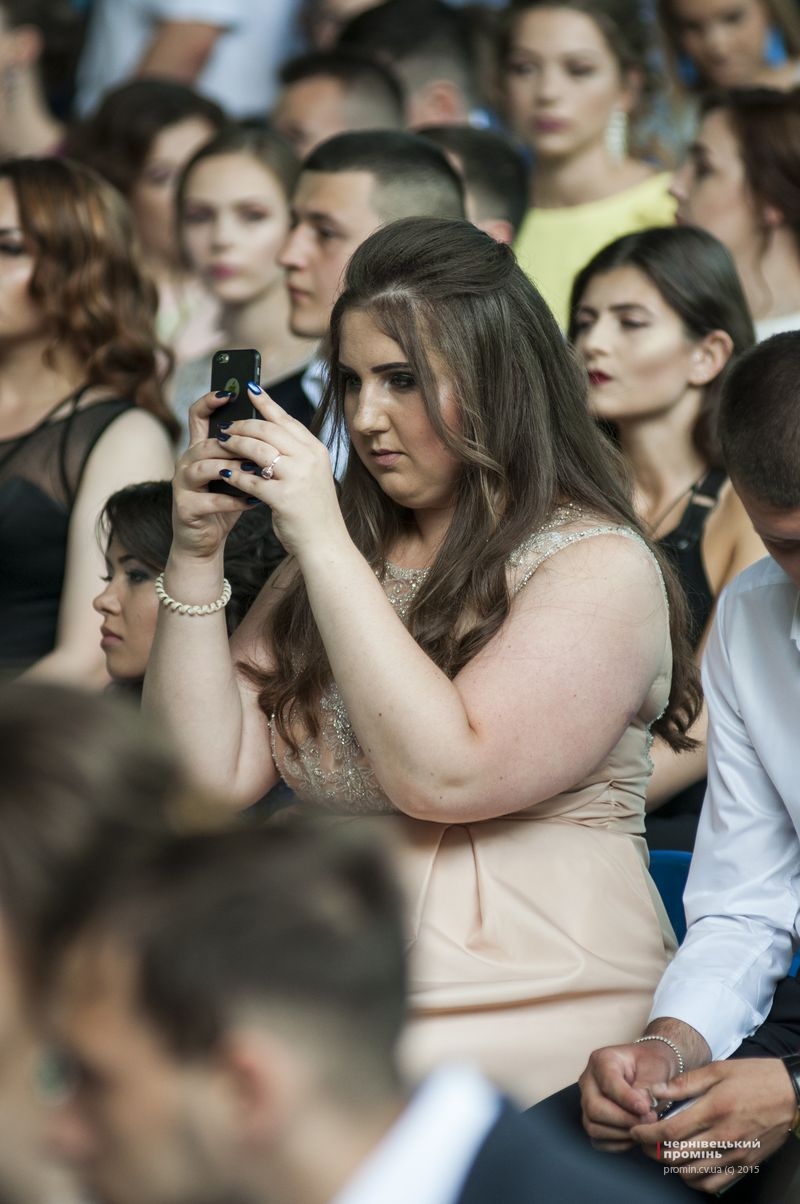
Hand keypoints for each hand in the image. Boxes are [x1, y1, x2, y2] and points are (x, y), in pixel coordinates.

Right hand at [170, 390, 254, 561]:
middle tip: (261, 447)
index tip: (230, 392)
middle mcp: (186, 462)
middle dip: (234, 443)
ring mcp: (182, 485)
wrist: (205, 539)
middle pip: (206, 442)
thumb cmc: (224, 502)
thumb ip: (245, 451)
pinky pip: (211, 500)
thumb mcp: (235, 473)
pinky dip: (234, 501)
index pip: (198, 415)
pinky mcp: (186, 508)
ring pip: (205, 467)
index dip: (210, 401)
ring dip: (233, 469)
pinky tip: (253, 501)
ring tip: (257, 473)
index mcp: (199, 449)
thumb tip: (273, 425)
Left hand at [207, 384, 344, 558]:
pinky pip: (250, 479)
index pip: (286, 419)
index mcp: (316, 450)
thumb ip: (295, 453)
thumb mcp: (311, 474)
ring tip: (221, 443)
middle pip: (268, 430)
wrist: (325, 543)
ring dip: (234, 444)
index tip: (249, 389)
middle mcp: (309, 459)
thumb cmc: (313, 510)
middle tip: (226, 427)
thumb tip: (266, 434)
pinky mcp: (283, 497)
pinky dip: (235, 475)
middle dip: (242, 425)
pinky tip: (224, 473)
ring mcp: (297, 477)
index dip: (266, 403)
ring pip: (257, 449)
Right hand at [579, 1042, 675, 1150]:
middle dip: (624, 1119)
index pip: (608, 1082)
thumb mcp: (656, 1066)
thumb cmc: (651, 1065)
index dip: (626, 1099)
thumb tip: (641, 1107)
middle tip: (649, 1120)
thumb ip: (648, 1084)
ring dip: (622, 1133)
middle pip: (594, 1107)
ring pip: (593, 1126)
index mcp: (602, 1060)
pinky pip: (598, 1140)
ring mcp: (587, 1101)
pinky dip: (618, 1143)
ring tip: (644, 1127)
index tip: (646, 1108)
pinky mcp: (592, 1120)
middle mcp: (589, 1080)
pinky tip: (635, 1135)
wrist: (651, 1071)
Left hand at [630, 1058, 795, 1192]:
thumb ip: (684, 1083)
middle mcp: (724, 1136)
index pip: (671, 1132)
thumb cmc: (754, 1077)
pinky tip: (689, 1165)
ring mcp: (736, 1154)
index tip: (635, 1131)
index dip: (647, 1135)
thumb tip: (655, 1091)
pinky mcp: (745, 1164)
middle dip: (653, 1151)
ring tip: (665, 1151)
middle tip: (645, 1141)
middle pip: (677, 1156)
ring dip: (672, 1165)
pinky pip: (714, 1183)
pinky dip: (696, 1179)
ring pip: (692, 1174)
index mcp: (714, 1109)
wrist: (791, 1093)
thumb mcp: (718, 1069)